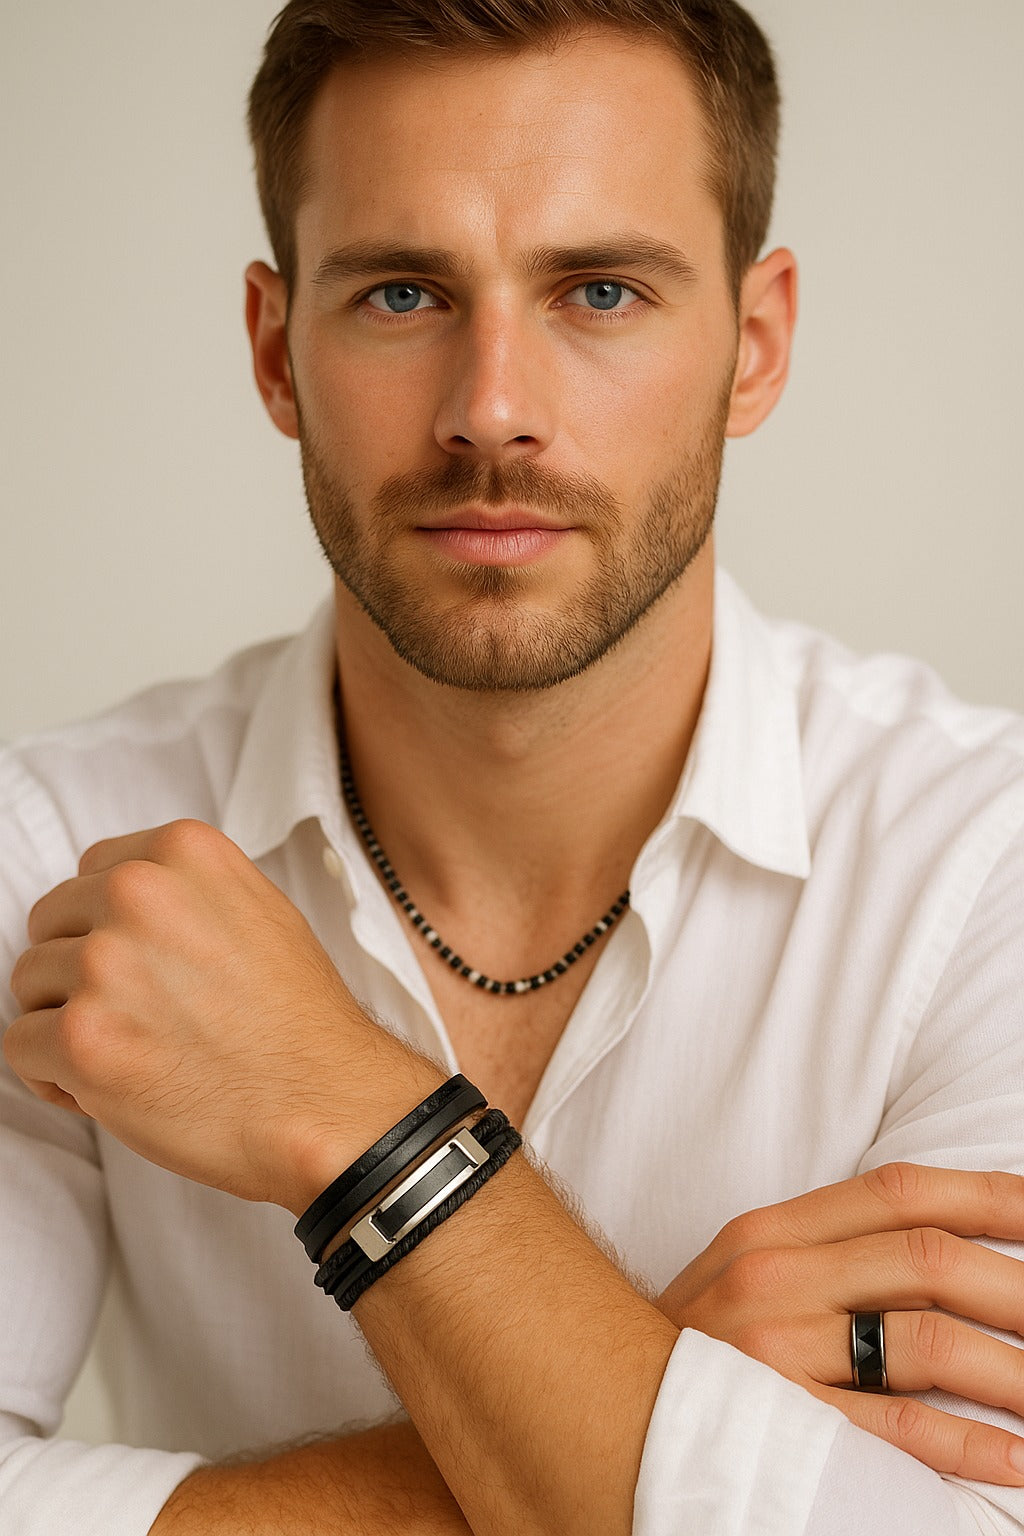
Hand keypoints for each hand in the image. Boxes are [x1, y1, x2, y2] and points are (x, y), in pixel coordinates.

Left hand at [5, 820, 441, 1211]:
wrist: (325, 1103)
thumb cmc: (299, 1023)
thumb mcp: (261, 911)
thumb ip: (187, 892)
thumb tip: (122, 902)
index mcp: (183, 851)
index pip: (93, 872)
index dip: (110, 926)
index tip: (142, 965)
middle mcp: (138, 893)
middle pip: (52, 923)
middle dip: (80, 971)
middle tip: (140, 1014)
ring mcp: (105, 964)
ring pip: (29, 983)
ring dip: (67, 1021)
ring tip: (134, 1050)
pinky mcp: (80, 1037)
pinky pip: (20, 1044)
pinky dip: (54, 1075)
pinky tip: (111, 1086)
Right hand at [657, 1162, 1023, 1484]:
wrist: (594, 1399)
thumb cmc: (696, 1343)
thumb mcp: (750, 1271)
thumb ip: (831, 1250)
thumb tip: (943, 1251)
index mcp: (774, 1231)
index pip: (899, 1191)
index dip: (986, 1194)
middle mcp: (776, 1276)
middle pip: (929, 1260)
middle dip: (1021, 1286)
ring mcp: (776, 1350)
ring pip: (927, 1341)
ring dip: (1014, 1371)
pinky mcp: (780, 1422)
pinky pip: (895, 1431)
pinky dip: (967, 1445)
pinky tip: (1013, 1458)